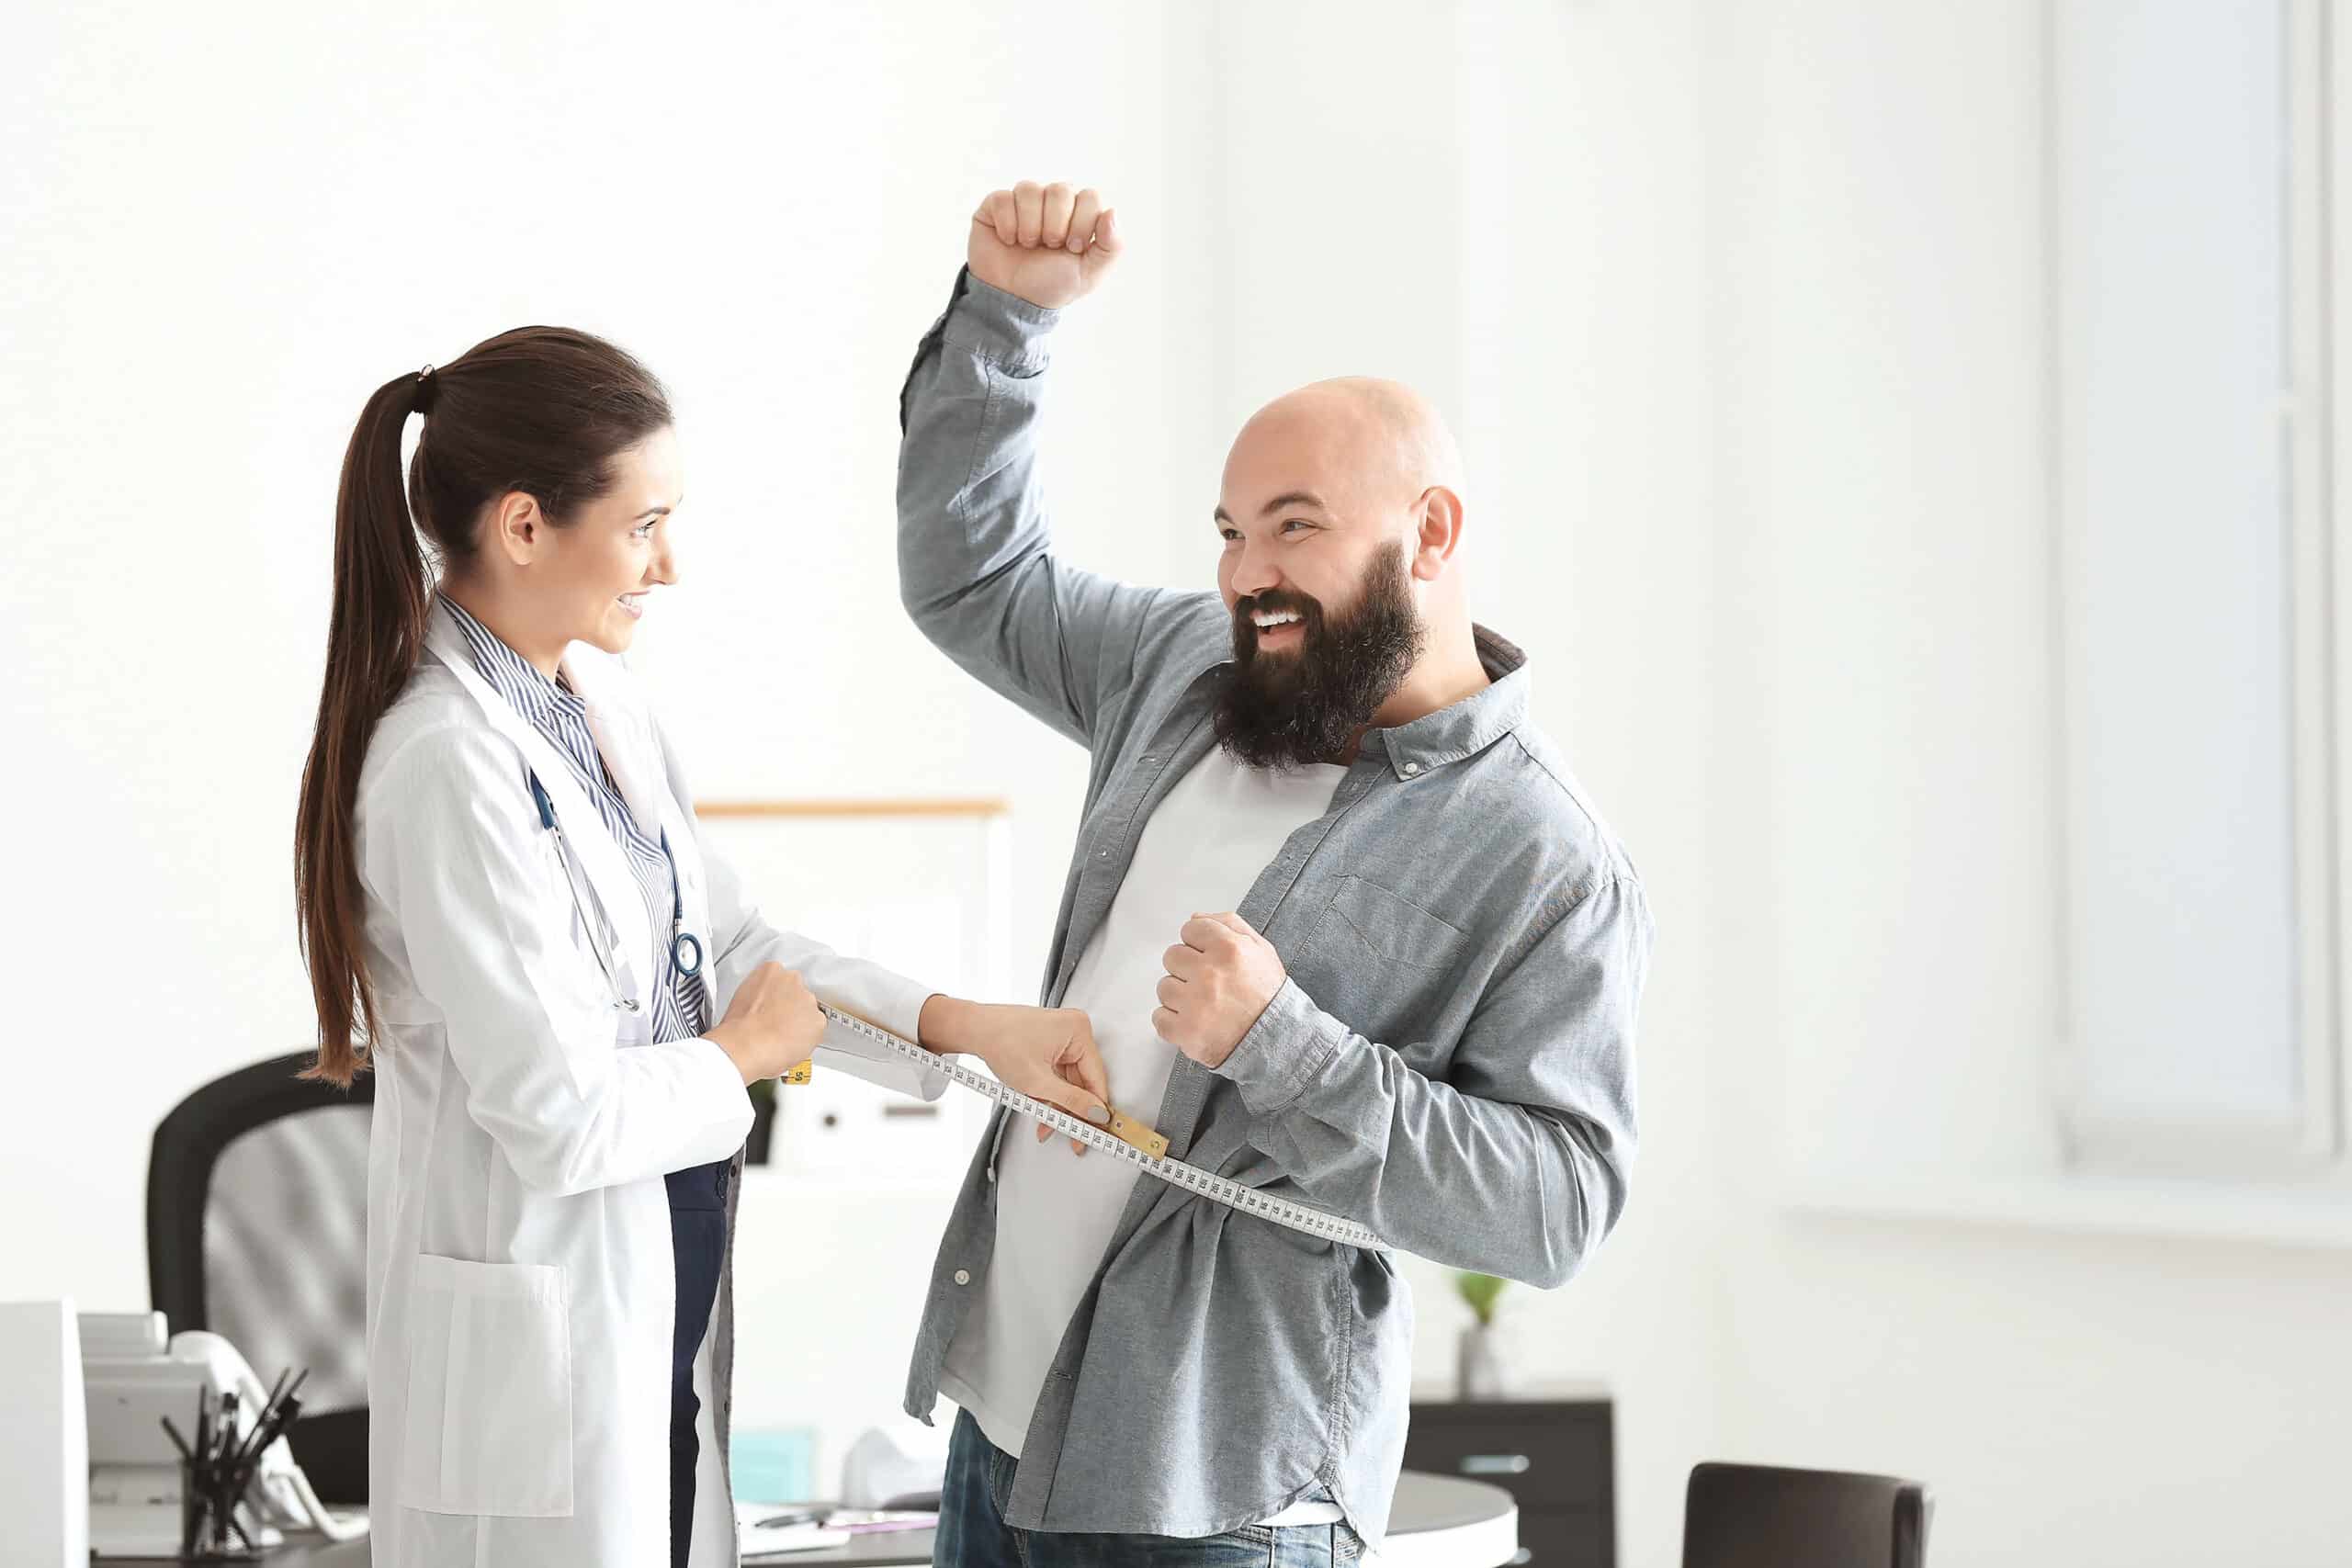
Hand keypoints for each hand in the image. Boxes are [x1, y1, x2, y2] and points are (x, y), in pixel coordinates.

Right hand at [707, 963, 825, 1084]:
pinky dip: (808, 1037)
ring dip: (801, 1022)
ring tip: (783, 1037)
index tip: (772, 1008)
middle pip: (797, 993)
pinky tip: (792, 1044)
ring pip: (808, 1011)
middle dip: (791, 1008)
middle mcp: (793, 980)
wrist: (748, 1044)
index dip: (777, 998)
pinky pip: (816, 1029)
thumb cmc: (739, 1027)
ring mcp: (807, 999)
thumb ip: (760, 996)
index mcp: (771, 970)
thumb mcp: (742, 998)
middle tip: (777, 1024)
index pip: (781, 980)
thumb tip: (763, 1007)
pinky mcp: (818, 1019)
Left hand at [921, 998, 1111, 1154]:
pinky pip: (1057, 1075)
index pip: (1096, 1078)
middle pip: (1082, 1082)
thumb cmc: (1000, 1043)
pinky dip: (1049, 1093)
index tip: (1097, 1132)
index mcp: (1079, 1031)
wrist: (973, 1030)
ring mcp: (1063, 1037)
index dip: (1096, 1108)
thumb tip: (1098, 1113)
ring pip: (1068, 1082)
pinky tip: (1040, 1110)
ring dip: (1057, 1106)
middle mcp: (1075, 1031)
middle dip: (1070, 1111)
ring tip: (1045, 1128)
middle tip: (1074, 1139)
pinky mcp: (1051, 1044)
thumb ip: (1071, 1101)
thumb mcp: (1038, 1082)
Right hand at [968, 180, 1122, 308]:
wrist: (1012, 300)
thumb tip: (1112, 212)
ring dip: (1030, 225)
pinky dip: (1007, 224)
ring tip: (1027, 245)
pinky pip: (1003, 199)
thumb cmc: (1052, 285)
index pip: (1090, 196)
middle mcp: (1053, 202)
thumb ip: (1112, 246)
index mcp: (1079, 213)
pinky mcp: (997, 205)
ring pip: (1030, 189)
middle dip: (1056, 225)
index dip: (1083, 222)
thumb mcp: (1090, 274)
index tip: (1073, 248)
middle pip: (1061, 190)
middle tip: (1050, 246)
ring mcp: (1024, 201)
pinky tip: (1008, 241)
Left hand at [1154, 913, 1286, 1069]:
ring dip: (1179, 995)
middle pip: (1172, 956)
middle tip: (1208, 983)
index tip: (1209, 957)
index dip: (1199, 943)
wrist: (1277, 1040)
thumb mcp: (1261, 949)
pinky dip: (1172, 1021)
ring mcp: (1195, 1004)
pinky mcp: (1186, 1031)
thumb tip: (1194, 918)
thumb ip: (1228, 924)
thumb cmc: (1268, 995)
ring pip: (1164, 987)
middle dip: (1186, 967)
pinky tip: (1194, 1020)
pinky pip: (1159, 1017)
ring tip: (1204, 1004)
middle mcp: (1210, 973)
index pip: (1190, 929)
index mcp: (1229, 949)